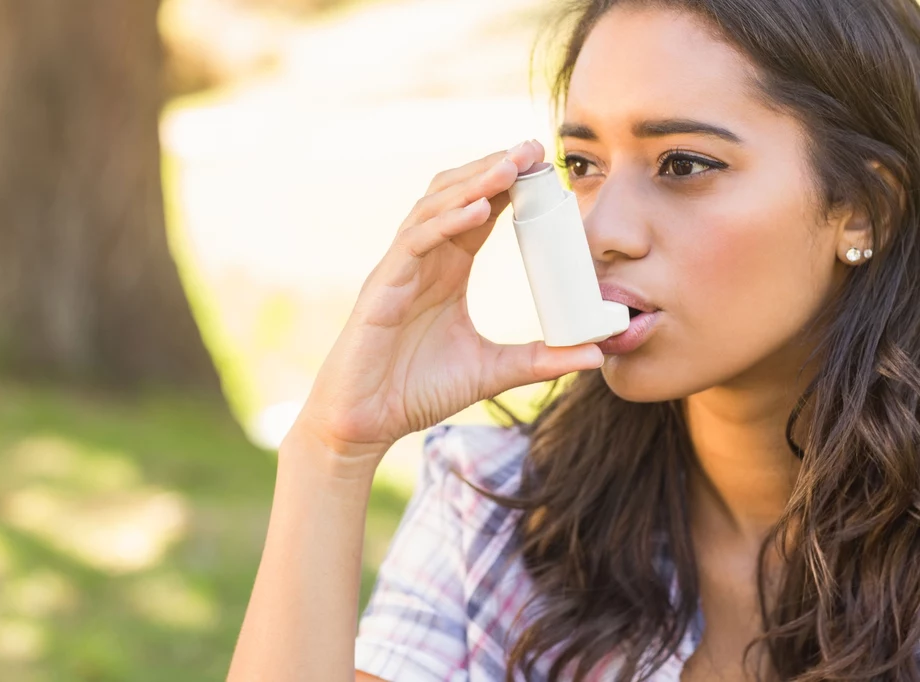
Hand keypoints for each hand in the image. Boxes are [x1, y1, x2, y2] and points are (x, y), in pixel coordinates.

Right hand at [290, 140, 604, 469]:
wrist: (365, 424)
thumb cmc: (416, 392)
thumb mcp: (491, 371)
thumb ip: (540, 359)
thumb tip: (597, 354)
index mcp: (447, 270)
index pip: (480, 212)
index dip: (509, 186)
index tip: (546, 165)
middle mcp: (422, 260)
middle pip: (455, 195)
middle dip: (491, 168)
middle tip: (532, 147)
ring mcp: (399, 270)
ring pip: (432, 209)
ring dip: (471, 185)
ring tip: (509, 166)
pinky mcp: (381, 288)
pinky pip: (413, 243)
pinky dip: (444, 224)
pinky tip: (476, 211)